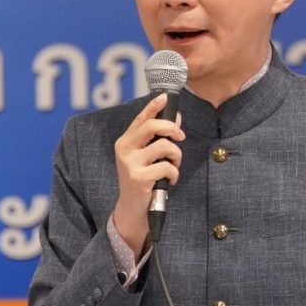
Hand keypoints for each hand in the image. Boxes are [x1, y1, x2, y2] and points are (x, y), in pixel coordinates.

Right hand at [111, 93, 183, 253]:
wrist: (133, 208)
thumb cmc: (142, 179)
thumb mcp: (147, 157)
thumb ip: (158, 139)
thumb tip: (175, 119)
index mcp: (125, 142)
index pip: (140, 119)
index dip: (153, 106)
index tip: (165, 97)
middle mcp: (124, 149)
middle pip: (152, 126)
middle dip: (172, 128)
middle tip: (180, 137)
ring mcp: (130, 164)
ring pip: (164, 146)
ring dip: (176, 156)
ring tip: (174, 165)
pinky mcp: (139, 178)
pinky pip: (167, 167)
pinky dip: (174, 173)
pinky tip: (169, 180)